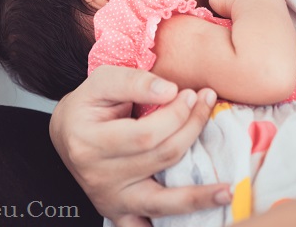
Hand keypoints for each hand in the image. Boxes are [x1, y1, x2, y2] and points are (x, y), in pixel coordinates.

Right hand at [49, 65, 231, 226]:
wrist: (67, 131)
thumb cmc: (87, 104)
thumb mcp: (101, 81)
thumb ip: (134, 81)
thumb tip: (170, 90)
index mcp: (89, 143)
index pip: (145, 134)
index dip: (176, 115)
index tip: (192, 94)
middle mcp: (99, 176)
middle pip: (160, 159)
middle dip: (191, 129)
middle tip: (206, 105)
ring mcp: (110, 199)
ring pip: (162, 201)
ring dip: (198, 197)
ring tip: (228, 191)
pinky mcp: (119, 213)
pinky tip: (200, 220)